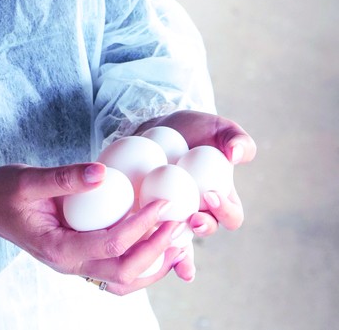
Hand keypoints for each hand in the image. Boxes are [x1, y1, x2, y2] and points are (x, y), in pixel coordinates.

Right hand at [0, 163, 187, 295]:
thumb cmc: (3, 191)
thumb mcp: (28, 179)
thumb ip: (64, 177)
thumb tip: (103, 172)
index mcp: (57, 249)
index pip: (110, 246)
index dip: (141, 227)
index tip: (164, 204)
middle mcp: (68, 265)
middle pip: (124, 273)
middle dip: (157, 251)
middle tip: (182, 226)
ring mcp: (74, 266)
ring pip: (123, 281)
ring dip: (154, 265)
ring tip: (179, 242)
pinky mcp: (79, 257)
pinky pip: (116, 271)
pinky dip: (140, 262)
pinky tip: (156, 243)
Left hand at [136, 110, 255, 236]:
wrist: (158, 127)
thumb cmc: (194, 129)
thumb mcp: (219, 128)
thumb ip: (236, 138)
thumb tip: (236, 155)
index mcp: (221, 200)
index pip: (232, 217)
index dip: (225, 212)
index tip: (211, 195)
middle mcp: (197, 212)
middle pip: (203, 232)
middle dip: (201, 229)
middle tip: (193, 217)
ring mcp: (172, 215)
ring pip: (175, 239)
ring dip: (174, 245)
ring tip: (168, 238)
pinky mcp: (146, 212)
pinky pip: (146, 231)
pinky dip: (143, 237)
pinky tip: (135, 235)